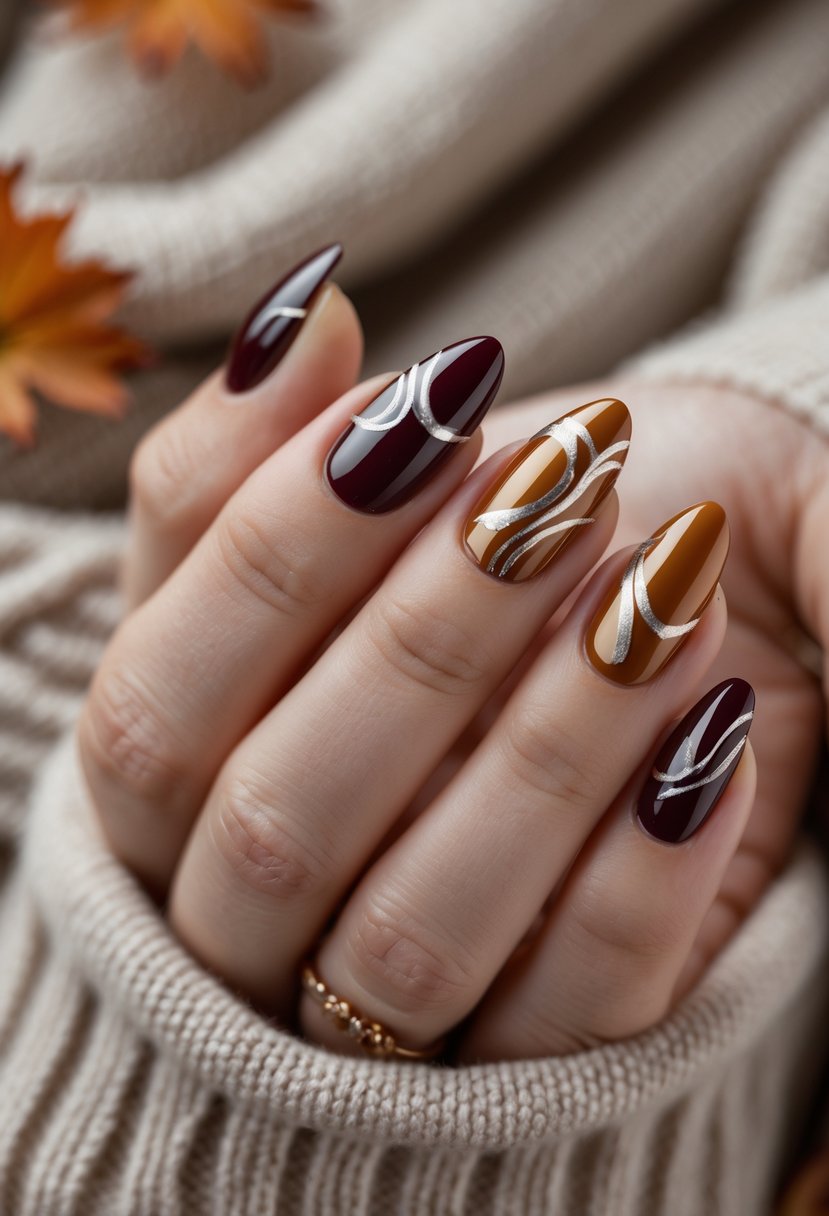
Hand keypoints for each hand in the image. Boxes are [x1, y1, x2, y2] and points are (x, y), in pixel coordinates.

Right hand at [75, 261, 803, 1061]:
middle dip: (423, 641)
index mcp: (167, 767)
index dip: (279, 552)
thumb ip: (292, 437)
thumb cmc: (458, 569)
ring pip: (415, 935)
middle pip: (275, 822)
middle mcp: (243, 900)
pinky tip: (719, 728)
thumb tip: (310, 317)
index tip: (432, 404)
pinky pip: (568, 1012)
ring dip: (545, 753)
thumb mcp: (368, 501)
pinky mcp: (522, 1051)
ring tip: (666, 588)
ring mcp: (376, 1000)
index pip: (161, 698)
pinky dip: (643, 872)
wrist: (609, 663)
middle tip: (562, 484)